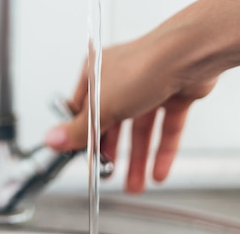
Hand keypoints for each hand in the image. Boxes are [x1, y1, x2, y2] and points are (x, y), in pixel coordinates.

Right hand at [44, 38, 217, 192]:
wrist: (187, 56)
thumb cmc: (141, 67)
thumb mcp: (101, 105)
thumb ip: (78, 128)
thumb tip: (52, 139)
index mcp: (95, 73)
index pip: (82, 110)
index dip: (82, 135)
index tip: (83, 157)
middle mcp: (120, 79)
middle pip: (112, 122)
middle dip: (111, 153)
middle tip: (108, 173)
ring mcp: (147, 87)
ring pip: (138, 129)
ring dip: (137, 158)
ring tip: (134, 183)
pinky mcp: (173, 95)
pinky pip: (164, 128)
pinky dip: (161, 151)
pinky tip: (157, 171)